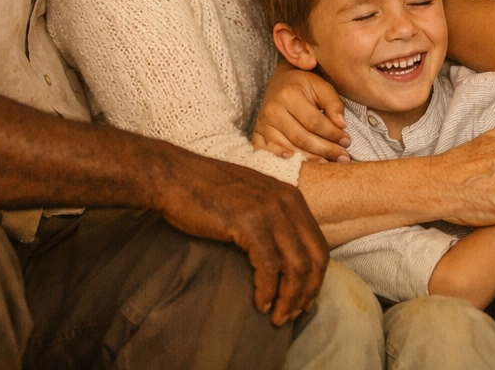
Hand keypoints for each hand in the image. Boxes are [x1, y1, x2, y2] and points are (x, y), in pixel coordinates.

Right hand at [157, 156, 328, 324]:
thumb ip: (273, 220)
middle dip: (307, 292)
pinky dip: (268, 291)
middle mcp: (288, 202)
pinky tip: (261, 304)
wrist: (176, 177)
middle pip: (315, 258)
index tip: (303, 302)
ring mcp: (270, 212)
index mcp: (293, 198)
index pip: (318, 246)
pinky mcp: (249, 223)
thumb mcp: (253, 200)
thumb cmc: (209, 193)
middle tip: (293, 314)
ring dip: (290, 298)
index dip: (315, 279)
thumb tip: (285, 257)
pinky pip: (269, 266)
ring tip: (278, 317)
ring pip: (297, 266)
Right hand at [252, 63, 350, 161]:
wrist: (280, 81)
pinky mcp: (257, 133)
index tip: (347, 141)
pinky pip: (267, 151)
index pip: (314, 121)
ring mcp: (263, 123)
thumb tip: (341, 125)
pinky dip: (280, 160)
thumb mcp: (322, 86)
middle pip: (301, 138)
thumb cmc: (304, 85)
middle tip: (343, 157)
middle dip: (325, 150)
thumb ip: (333, 104)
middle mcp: (273, 110)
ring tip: (327, 164)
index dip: (332, 134)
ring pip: (287, 147)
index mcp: (289, 95)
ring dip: (309, 159)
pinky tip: (294, 164)